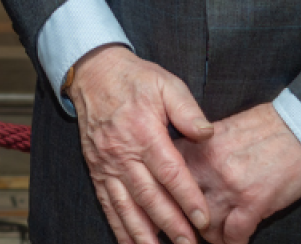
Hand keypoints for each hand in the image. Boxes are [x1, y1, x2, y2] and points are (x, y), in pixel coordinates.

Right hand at [67, 45, 213, 243]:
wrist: (93, 73)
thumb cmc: (135, 79)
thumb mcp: (166, 84)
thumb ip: (188, 109)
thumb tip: (207, 133)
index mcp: (144, 132)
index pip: (170, 172)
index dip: (187, 197)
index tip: (203, 219)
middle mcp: (123, 153)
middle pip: (150, 196)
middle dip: (171, 225)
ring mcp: (107, 165)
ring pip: (127, 206)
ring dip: (144, 234)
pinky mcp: (97, 170)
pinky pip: (108, 204)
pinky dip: (119, 227)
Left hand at [175, 103, 300, 243]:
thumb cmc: (265, 127)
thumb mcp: (221, 130)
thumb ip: (199, 149)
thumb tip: (183, 168)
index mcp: (197, 147)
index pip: (167, 179)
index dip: (167, 198)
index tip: (169, 208)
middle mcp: (208, 168)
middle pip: (182, 205)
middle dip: (185, 220)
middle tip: (191, 226)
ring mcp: (230, 186)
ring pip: (206, 225)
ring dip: (211, 234)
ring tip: (216, 235)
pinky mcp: (255, 202)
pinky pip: (234, 235)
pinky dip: (234, 242)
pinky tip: (236, 241)